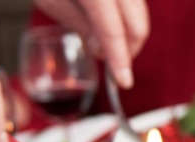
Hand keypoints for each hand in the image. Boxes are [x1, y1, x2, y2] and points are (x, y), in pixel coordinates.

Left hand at [32, 0, 148, 88]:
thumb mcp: (53, 1)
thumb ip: (82, 25)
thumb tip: (104, 50)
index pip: (114, 31)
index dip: (120, 59)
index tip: (124, 81)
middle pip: (137, 24)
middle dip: (129, 49)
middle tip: (116, 66)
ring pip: (140, 14)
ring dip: (130, 35)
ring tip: (110, 45)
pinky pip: (135, 3)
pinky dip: (128, 19)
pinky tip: (113, 26)